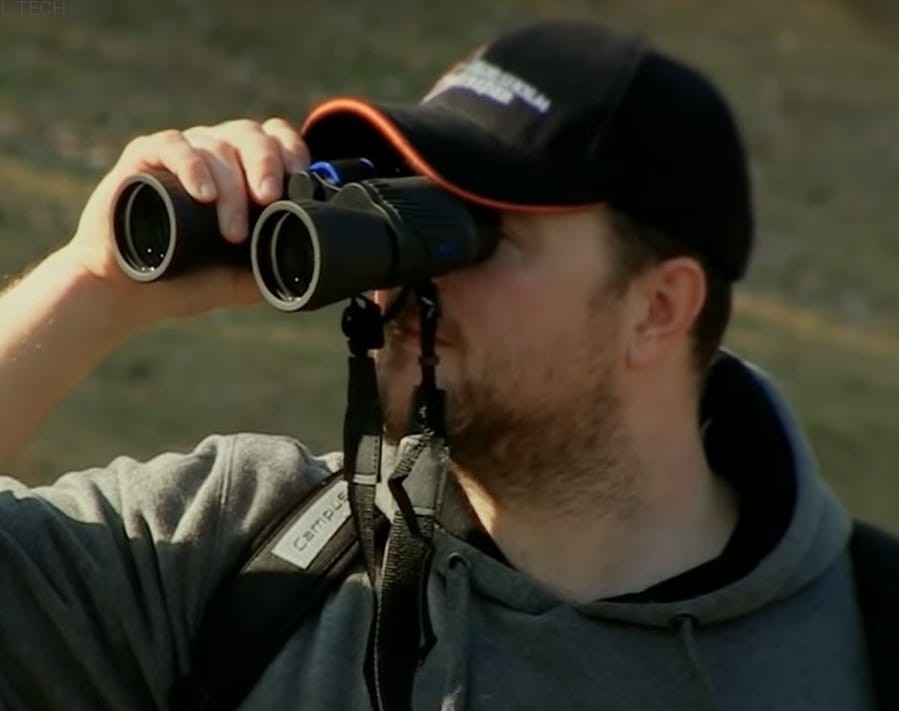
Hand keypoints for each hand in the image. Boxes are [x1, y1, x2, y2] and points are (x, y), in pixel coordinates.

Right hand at [66, 117, 309, 322]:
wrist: (128, 292)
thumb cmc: (187, 278)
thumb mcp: (242, 279)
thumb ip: (273, 268)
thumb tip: (313, 269)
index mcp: (243, 172)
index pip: (276, 140)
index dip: (292, 151)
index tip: (300, 182)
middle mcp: (215, 154)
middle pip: (250, 135)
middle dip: (266, 165)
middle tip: (268, 201)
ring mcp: (180, 153)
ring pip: (215, 145)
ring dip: (230, 186)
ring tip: (232, 231)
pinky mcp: (142, 158)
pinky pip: (172, 145)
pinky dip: (191, 165)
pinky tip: (202, 193)